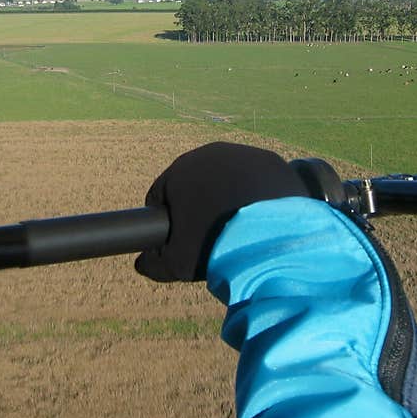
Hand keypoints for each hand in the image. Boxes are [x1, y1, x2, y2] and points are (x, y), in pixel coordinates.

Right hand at [134, 142, 308, 281]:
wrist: (270, 238)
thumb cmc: (215, 246)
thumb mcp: (175, 263)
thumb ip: (152, 263)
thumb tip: (144, 263)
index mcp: (180, 170)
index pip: (162, 194)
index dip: (167, 219)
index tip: (180, 238)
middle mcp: (210, 154)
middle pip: (197, 183)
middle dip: (200, 205)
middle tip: (212, 235)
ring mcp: (245, 154)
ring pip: (229, 179)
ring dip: (230, 197)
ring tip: (240, 227)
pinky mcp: (273, 162)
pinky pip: (258, 179)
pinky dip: (259, 195)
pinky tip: (263, 217)